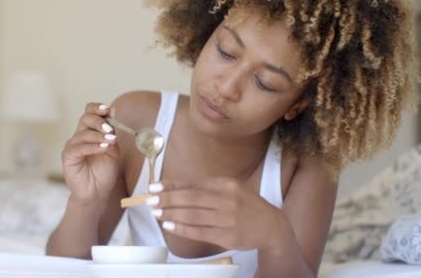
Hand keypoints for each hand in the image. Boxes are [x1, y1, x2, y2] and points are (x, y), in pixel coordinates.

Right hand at [61, 103, 119, 205]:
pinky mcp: (67, 156)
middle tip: (110, 129)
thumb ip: (112, 133)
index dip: (97, 108)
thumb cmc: (104, 172)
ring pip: (84, 133)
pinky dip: (92, 146)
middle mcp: (80, 136)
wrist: (97, 192)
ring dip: (99, 136)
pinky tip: (103, 148)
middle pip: (86, 118)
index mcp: (90, 131)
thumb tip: (113, 111)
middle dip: (99, 121)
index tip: (108, 110)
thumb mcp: (113, 150)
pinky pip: (78, 147)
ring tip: (111, 141)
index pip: (89, 112)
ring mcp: (72, 145)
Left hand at [147, 177, 279, 250]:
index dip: (172, 186)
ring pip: (194, 216)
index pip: (194, 184)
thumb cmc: (244, 204)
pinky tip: (169, 226)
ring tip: (156, 213)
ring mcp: (228, 219)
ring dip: (172, 214)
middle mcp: (228, 200)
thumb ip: (204, 187)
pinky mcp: (227, 236)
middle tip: (150, 200)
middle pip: (192, 198)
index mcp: (227, 184)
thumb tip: (172, 186)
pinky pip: (200, 232)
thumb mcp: (229, 189)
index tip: (154, 187)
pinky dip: (182, 229)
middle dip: (168, 199)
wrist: (270, 225)